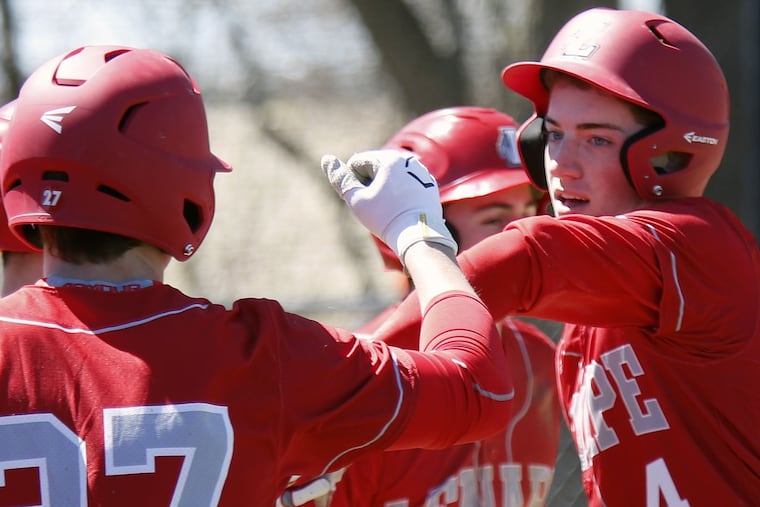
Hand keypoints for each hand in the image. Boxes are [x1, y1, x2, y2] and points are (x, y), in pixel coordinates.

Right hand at [322, 149, 456, 264]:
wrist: (419, 236)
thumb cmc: (385, 218)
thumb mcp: (356, 200)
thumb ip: (340, 179)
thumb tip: (326, 159)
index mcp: (389, 158)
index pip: (357, 163)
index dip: (354, 183)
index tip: (363, 200)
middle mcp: (407, 160)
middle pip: (375, 167)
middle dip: (369, 184)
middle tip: (376, 206)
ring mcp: (421, 171)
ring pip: (391, 176)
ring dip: (384, 189)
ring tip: (389, 209)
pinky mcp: (428, 185)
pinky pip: (406, 184)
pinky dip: (400, 194)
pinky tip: (402, 209)